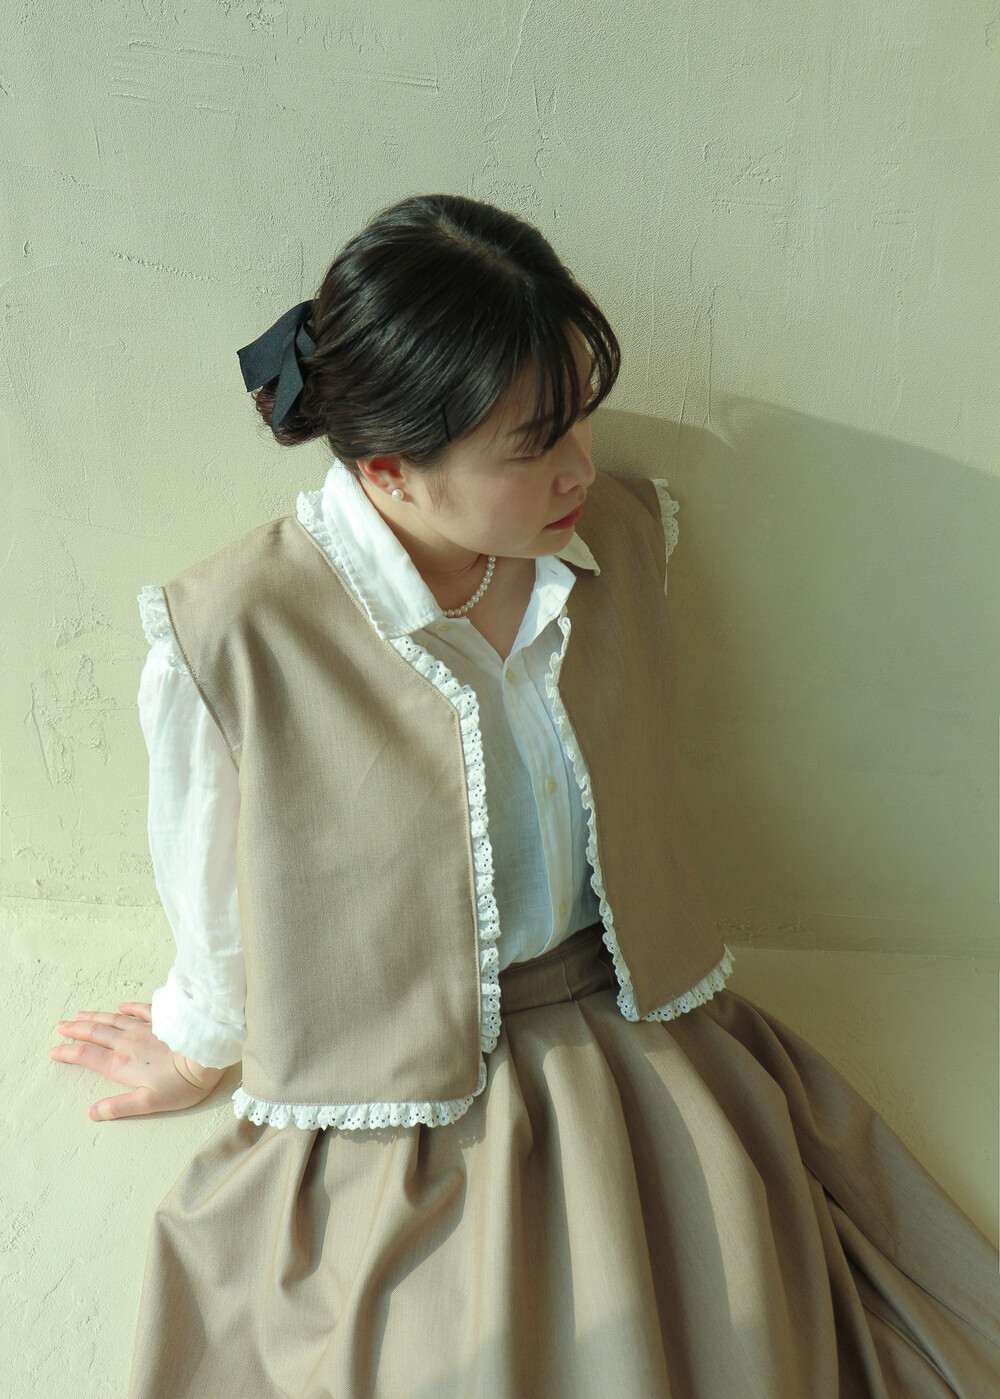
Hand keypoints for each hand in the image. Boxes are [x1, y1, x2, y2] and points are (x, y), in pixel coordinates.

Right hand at [48, 1001, 228, 1120]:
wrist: (206, 1056)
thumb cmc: (182, 1084)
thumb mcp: (148, 1103)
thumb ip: (119, 1106)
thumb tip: (93, 1112)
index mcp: (121, 1064)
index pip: (87, 1056)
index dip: (68, 1053)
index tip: (53, 1050)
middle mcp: (128, 1043)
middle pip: (96, 1034)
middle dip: (76, 1030)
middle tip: (61, 1026)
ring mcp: (145, 1029)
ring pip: (114, 1020)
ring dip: (95, 1017)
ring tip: (80, 1014)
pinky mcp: (162, 1020)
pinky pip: (141, 1010)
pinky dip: (129, 1007)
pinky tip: (122, 1005)